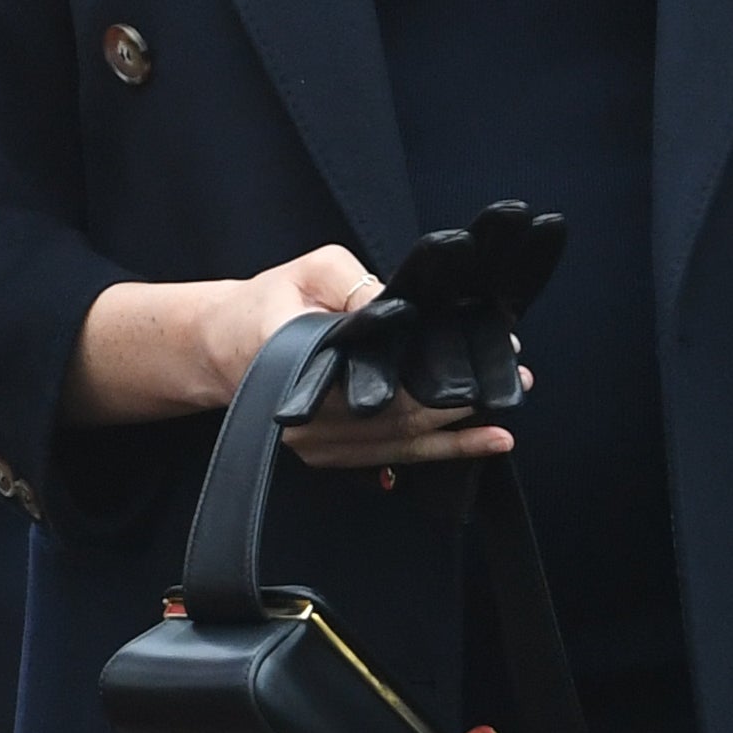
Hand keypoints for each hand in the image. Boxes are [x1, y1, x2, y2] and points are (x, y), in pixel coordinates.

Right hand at [62, 246, 519, 466]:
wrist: (219, 348)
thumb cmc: (270, 301)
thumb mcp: (311, 271)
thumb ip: (353, 285)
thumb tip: (400, 308)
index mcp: (299, 365)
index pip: (377, 377)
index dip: (433, 370)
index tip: (477, 355)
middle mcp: (306, 418)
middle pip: (396, 421)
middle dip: (461, 406)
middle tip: (513, 386)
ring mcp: (312, 447)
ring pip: (395, 449)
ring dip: (455, 441)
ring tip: (503, 430)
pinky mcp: (322, 458)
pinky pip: (384, 460)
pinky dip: (429, 454)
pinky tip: (468, 448)